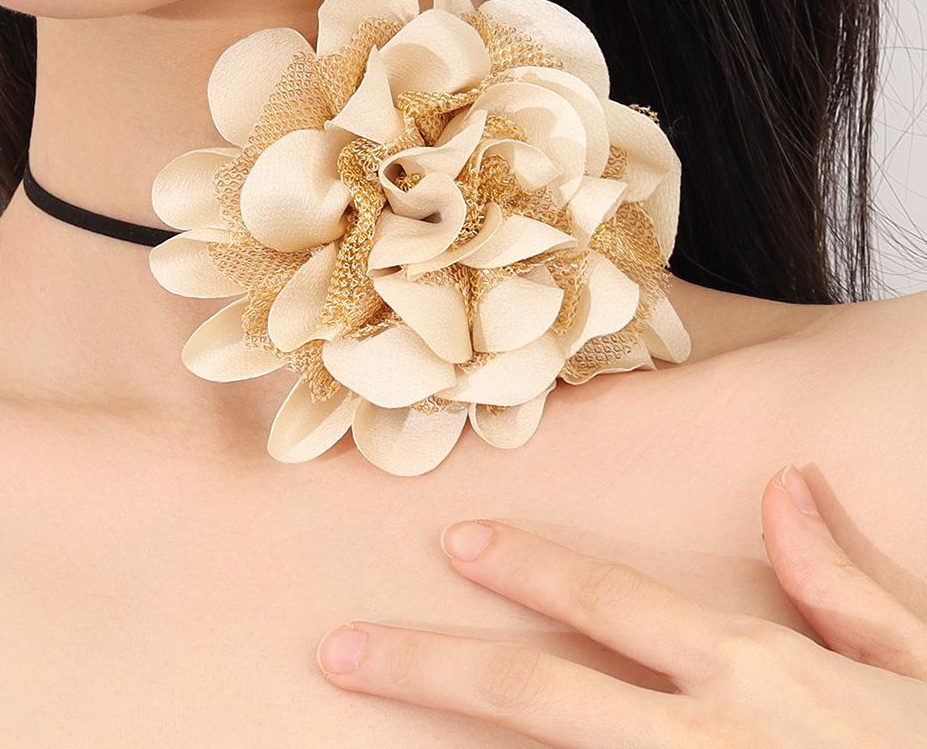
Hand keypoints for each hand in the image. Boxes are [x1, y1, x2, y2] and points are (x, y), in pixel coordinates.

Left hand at [314, 465, 926, 746]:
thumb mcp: (918, 667)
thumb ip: (841, 582)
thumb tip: (786, 487)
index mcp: (753, 674)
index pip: (611, 601)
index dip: (528, 567)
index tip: (457, 542)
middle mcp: (703, 740)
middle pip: (534, 693)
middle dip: (428, 667)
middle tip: (340, 648)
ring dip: (449, 744)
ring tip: (366, 711)